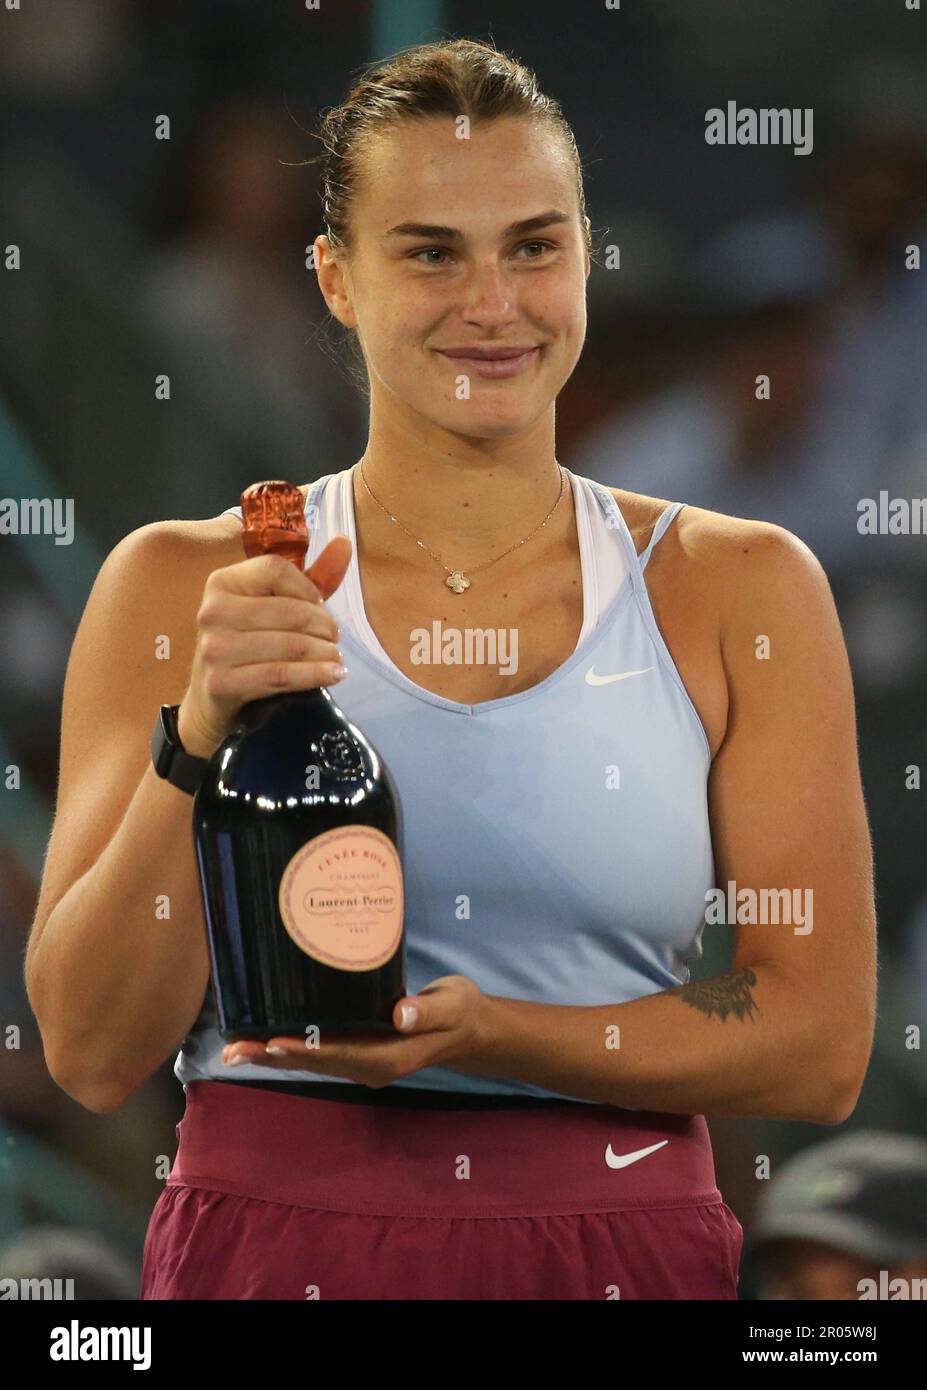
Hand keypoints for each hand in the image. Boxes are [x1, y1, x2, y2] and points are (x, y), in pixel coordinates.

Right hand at [178, 535, 352, 758]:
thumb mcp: (275, 606)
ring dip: (324, 653)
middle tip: (335, 639)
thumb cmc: (249, 644)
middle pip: (288, 610)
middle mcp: (213, 611)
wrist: (212, 698)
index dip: (308, 588)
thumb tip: (345, 544)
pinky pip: (280, 675)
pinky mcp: (221, 683)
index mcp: (222, 582)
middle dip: (323, 626)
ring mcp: (214, 648)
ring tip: (337, 659)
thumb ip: (311, 578)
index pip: (275, 569)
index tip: (322, 607)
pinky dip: (314, 675)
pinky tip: (332, 675)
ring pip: (289, 644)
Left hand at [221, 975, 489, 1087]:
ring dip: (271, 1057)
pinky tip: (264, 1042)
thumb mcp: (451, 1006)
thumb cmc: (459, 1013)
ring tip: (232, 1050)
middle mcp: (368, 1066)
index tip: (273, 1043)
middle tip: (231, 1051)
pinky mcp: (357, 1052)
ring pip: (310, 1062)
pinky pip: (317, 1054)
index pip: (339, 1054)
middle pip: (314, 1064)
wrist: (468, 1029)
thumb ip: (426, 1011)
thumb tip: (400, 1014)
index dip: (305, 1050)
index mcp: (388, 1058)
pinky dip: (289, 1049)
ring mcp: (361, 1062)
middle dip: (271, 1057)